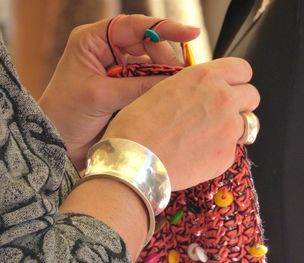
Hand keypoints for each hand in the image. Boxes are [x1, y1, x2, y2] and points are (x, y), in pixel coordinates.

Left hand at [38, 15, 199, 169]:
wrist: (58, 143)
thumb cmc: (66, 114)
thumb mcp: (101, 96)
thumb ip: (137, 86)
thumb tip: (173, 81)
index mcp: (94, 41)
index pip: (134, 26)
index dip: (164, 28)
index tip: (191, 34)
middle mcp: (108, 51)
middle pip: (148, 45)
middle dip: (165, 59)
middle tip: (181, 77)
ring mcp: (119, 70)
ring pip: (151, 65)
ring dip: (164, 76)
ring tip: (177, 89)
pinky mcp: (126, 88)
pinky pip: (148, 83)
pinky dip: (159, 89)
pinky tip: (168, 96)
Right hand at [102, 58, 259, 190]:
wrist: (134, 161)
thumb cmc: (138, 125)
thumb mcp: (163, 90)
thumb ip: (191, 87)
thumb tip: (201, 91)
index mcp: (205, 77)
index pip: (242, 69)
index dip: (237, 78)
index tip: (232, 85)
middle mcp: (223, 99)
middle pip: (252, 95)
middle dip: (240, 102)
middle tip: (222, 112)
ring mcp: (229, 129)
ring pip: (248, 124)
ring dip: (234, 126)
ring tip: (211, 135)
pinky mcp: (227, 156)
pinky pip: (233, 149)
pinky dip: (221, 150)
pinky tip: (199, 154)